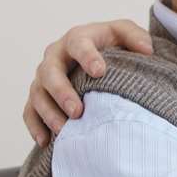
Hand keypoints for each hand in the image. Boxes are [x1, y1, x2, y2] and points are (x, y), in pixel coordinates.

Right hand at [23, 19, 151, 145]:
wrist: (95, 58)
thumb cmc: (111, 45)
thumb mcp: (124, 35)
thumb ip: (135, 37)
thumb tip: (147, 50)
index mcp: (77, 39)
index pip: (78, 44)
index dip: (87, 57)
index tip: (99, 72)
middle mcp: (55, 57)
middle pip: (50, 72)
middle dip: (62, 92)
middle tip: (78, 111)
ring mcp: (43, 78)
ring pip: (38, 94)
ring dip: (49, 113)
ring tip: (64, 131)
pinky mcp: (38, 96)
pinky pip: (29, 112)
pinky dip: (36, 126)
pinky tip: (46, 142)